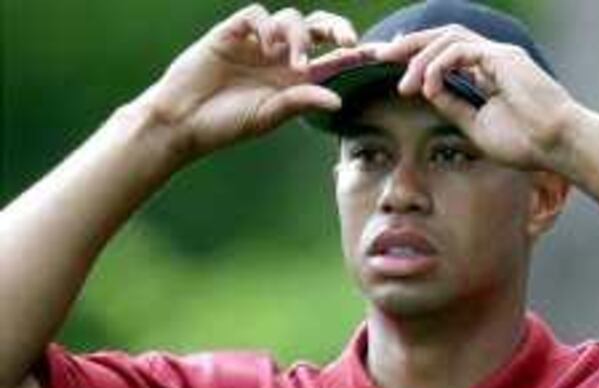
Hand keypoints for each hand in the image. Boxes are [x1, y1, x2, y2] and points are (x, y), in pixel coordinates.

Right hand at [138, 4, 361, 160]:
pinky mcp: (231, 32)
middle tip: (348, 39)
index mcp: (293, 78)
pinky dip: (268, 26)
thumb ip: (301, 103)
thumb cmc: (226, 124)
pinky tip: (268, 47)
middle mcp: (279, 57)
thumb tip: (338, 100)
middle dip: (336, 28)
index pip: (331, 58)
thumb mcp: (270, 116)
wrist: (182, 121)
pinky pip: (257, 15)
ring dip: (299, 36)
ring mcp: (255, 42)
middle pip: (317, 28)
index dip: (354, 53)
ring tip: (295, 63)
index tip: (379, 53)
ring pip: (290, 18)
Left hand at [372, 25, 585, 174]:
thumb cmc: (525, 143)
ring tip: (403, 84)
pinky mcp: (502, 58)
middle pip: (442, 36)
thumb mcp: (476, 126)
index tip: (392, 69)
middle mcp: (492, 57)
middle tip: (380, 55)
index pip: (445, 53)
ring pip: (448, 38)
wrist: (557, 146)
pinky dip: (438, 66)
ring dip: (419, 58)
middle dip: (409, 44)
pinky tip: (427, 88)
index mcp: (487, 72)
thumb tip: (427, 92)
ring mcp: (498, 54)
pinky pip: (459, 50)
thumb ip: (453, 105)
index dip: (417, 56)